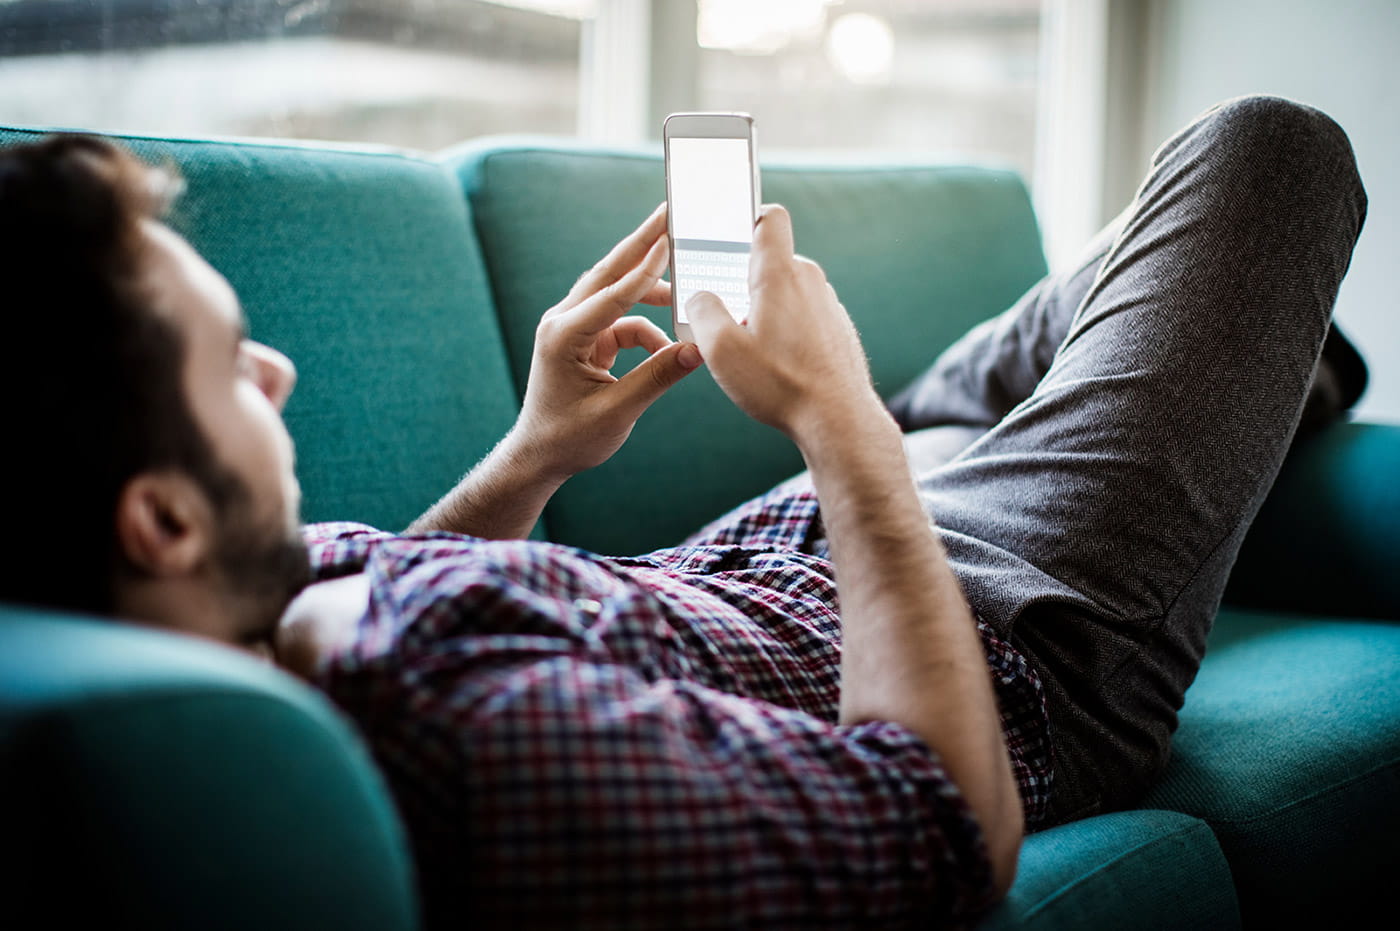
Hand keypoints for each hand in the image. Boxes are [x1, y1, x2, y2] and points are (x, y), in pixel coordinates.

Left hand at [514, 203, 702, 479]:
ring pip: (615, 292)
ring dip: (650, 290)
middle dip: (641, 243)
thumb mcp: (617, 412)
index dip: (644, 270)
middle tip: (668, 212)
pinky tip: (669, 344)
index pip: (611, 296)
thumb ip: (658, 377)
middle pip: (608, 273)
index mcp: (563, 336)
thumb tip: (699, 348)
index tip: (670, 240)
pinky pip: (621, 320)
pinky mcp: (583, 338)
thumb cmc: (570, 438)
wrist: (540, 456)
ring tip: (684, 283)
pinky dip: (646, 327)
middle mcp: (563, 322)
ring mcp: (572, 327)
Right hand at [685, 204, 883, 444]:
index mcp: (780, 274)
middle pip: (771, 262)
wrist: (838, 420)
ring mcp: (828, 306)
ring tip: (747, 346)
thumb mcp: (720, 348)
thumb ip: (701, 311)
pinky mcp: (837, 331)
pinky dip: (786, 330)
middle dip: (743, 281)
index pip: (769, 218)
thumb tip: (700, 297)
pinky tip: (775, 364)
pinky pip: (804, 317)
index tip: (727, 232)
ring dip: (765, 309)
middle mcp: (810, 281)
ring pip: (788, 293)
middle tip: (721, 310)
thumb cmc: (779, 383)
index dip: (747, 215)